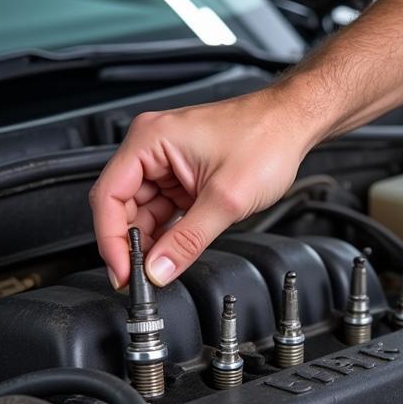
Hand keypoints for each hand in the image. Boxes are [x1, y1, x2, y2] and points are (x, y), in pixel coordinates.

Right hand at [90, 88, 315, 287]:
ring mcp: (167, 163)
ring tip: (158, 269)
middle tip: (139, 278)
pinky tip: (171, 252)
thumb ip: (188, 240)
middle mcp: (152, 147)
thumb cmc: (266, 138)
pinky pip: (163, 209)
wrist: (293, 125)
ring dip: (150, 241)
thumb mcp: (226, 200)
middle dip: (130, 244)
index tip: (122, 271)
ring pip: (143, 211)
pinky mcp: (183, 176)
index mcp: (150, 140)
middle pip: (122, 206)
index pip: (109, 196)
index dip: (111, 240)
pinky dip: (166, 233)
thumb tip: (159, 269)